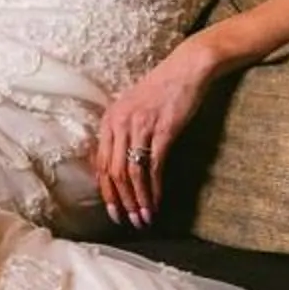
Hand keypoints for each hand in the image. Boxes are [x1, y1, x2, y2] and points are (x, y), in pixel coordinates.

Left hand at [95, 36, 220, 230]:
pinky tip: (157, 201)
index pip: (101, 164)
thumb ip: (122, 133)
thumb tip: (118, 167)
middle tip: (128, 221)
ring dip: (138, 200)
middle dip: (121, 202)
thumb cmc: (161, 90)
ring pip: (132, 173)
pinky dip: (153, 188)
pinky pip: (153, 166)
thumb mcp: (132, 109)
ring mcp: (141, 127)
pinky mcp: (163, 130)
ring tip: (143, 218)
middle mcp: (120, 124)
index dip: (106, 191)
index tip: (113, 211)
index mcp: (109, 120)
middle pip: (114, 172)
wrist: (187, 68)